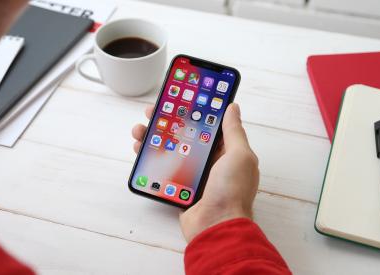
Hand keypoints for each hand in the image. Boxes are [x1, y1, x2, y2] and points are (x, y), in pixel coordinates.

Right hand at [131, 103, 258, 241]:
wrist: (216, 226)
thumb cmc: (232, 191)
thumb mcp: (239, 155)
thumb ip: (234, 131)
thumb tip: (233, 107)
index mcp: (226, 151)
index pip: (207, 124)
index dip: (193, 110)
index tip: (179, 98)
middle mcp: (209, 160)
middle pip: (184, 134)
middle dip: (168, 121)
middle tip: (152, 112)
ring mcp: (193, 173)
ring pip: (170, 149)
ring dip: (154, 138)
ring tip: (140, 130)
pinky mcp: (179, 185)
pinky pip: (163, 168)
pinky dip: (151, 159)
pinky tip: (140, 151)